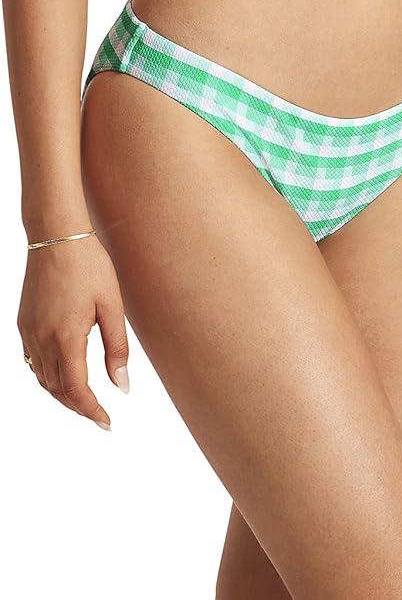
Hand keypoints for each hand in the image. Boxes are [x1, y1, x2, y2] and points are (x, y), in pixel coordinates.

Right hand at [17, 232, 129, 427]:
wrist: (56, 235)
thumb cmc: (89, 265)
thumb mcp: (112, 305)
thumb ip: (117, 348)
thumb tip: (121, 386)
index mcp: (66, 337)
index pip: (77, 390)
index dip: (92, 412)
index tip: (107, 423)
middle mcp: (42, 339)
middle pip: (58, 390)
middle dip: (79, 407)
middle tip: (100, 415)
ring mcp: (29, 331)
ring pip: (43, 378)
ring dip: (62, 394)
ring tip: (85, 399)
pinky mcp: (23, 322)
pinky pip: (33, 361)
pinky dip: (47, 376)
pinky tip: (63, 373)